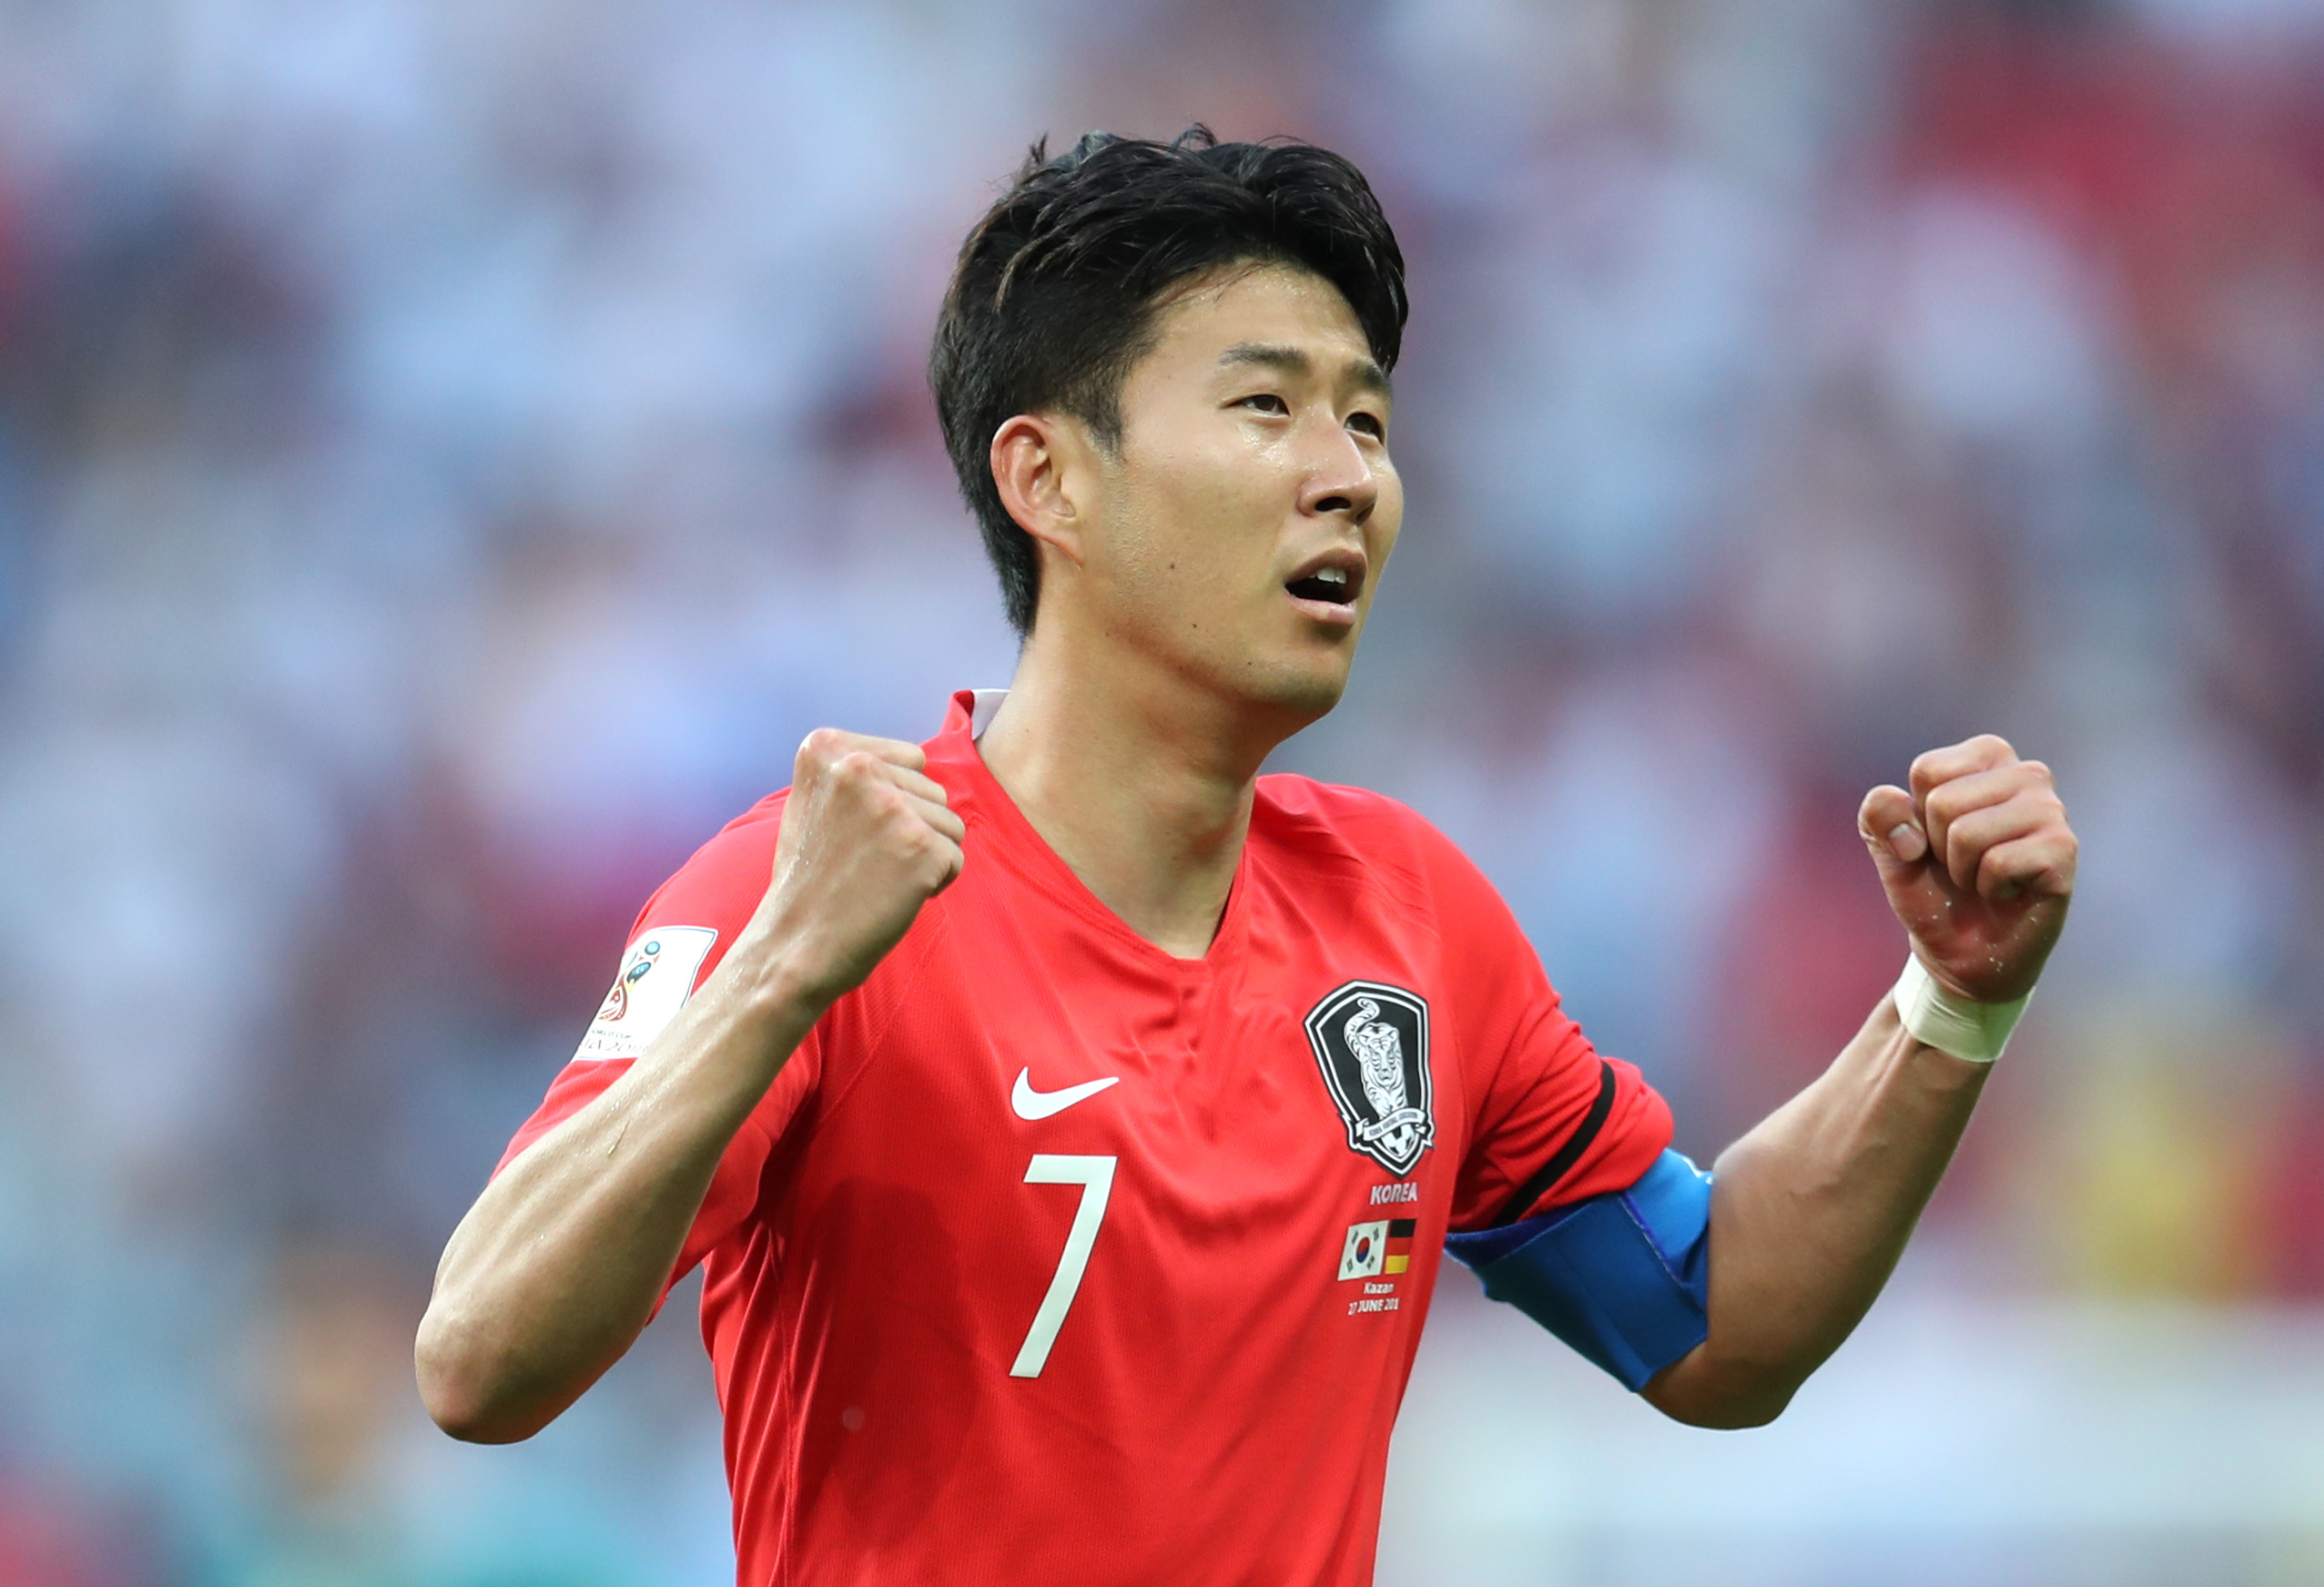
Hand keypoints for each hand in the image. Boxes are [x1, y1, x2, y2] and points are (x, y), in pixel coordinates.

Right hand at [748, 728, 965, 1008]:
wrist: (792, 945)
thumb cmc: (807, 880)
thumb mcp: (814, 801)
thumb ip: (858, 774)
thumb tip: (919, 762)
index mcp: (827, 748)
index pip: (910, 758)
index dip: (894, 801)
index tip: (854, 832)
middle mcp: (859, 767)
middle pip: (932, 790)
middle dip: (912, 828)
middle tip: (865, 863)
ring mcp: (892, 806)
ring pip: (949, 823)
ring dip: (925, 855)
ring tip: (878, 878)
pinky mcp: (921, 847)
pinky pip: (955, 858)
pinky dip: (934, 883)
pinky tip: (893, 896)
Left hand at [1858, 735, 2074, 1003]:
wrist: (1962, 948)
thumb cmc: (1932, 886)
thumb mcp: (1889, 844)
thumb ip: (1880, 813)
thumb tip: (1909, 830)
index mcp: (1988, 756)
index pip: (1927, 771)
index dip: (1917, 816)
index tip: (1938, 839)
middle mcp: (2028, 774)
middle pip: (1944, 802)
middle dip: (1939, 846)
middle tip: (1964, 864)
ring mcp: (2052, 811)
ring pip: (1968, 833)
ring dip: (1963, 870)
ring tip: (1984, 877)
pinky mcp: (2064, 850)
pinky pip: (1998, 863)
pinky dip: (1989, 888)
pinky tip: (2008, 892)